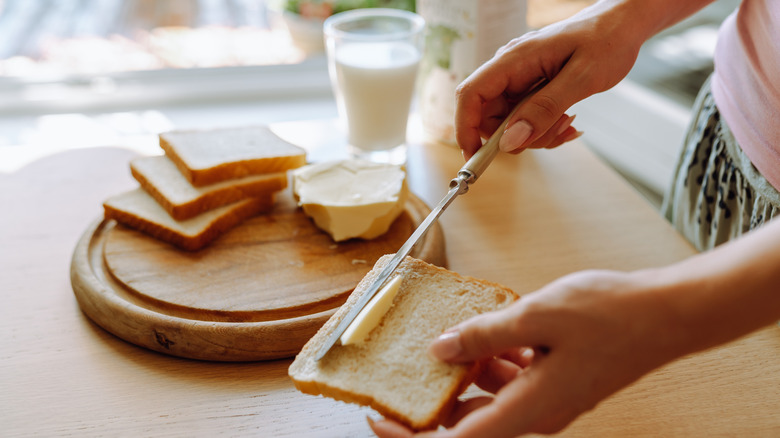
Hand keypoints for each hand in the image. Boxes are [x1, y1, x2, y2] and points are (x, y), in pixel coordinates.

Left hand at [369, 269, 678, 436]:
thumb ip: (483, 335)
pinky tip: (496, 330)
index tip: (379, 419)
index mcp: (529, 409)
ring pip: (489, 396)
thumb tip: (440, 349)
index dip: (411, 437)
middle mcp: (536, 414)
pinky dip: (495, 360)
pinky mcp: (556, 383)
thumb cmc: (611, 315)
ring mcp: (548, 400)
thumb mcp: (535, 316)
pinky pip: (511, 380)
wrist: (666, 314)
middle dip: (436, 393)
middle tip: (414, 361)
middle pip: (468, 419)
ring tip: (460, 333)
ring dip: (468, 370)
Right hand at [455, 4, 645, 158]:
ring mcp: (519, 79)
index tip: (475, 156)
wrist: (622, 25)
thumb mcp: (581, 78)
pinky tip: (567, 120)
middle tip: (553, 133)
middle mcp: (510, 69)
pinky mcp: (530, 88)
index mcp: (514, 60)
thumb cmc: (606, 40)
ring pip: (509, 123)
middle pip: (489, 115)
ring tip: (568, 121)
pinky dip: (544, 128)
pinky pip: (525, 118)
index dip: (466, 128)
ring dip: (536, 133)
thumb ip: (544, 109)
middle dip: (516, 135)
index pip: (471, 95)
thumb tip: (510, 141)